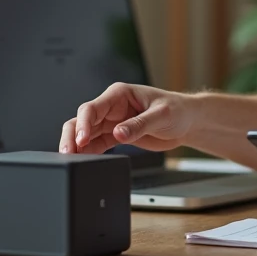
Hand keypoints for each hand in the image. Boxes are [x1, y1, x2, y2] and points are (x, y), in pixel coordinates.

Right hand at [59, 83, 194, 153]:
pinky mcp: (116, 135)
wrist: (188, 122)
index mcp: (119, 94)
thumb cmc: (177, 110)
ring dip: (77, 145)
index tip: (81, 139)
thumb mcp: (161, 115)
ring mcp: (112, 121)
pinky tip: (84, 161)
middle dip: (72, 135)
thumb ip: (139, 125)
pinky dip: (89, 152)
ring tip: (72, 160)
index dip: (83, 123)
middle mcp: (112, 107)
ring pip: (86, 133)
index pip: (93, 107)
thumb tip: (118, 133)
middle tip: (68, 152)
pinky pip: (97, 144)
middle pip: (82, 120)